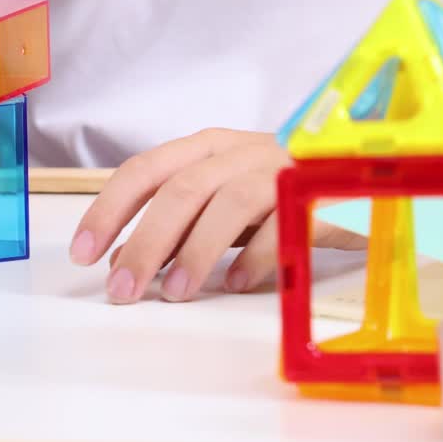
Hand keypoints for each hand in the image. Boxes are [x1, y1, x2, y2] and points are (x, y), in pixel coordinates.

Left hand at [69, 129, 365, 303]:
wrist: (358, 167)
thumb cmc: (275, 189)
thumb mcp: (220, 199)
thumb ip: (176, 222)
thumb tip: (123, 262)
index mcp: (203, 148)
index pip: (143, 171)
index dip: (108, 211)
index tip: (83, 254)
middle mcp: (236, 151)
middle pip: (179, 192)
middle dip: (144, 243)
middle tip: (122, 290)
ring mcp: (278, 168)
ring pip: (226, 204)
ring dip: (194, 252)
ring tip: (173, 293)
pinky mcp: (317, 191)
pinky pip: (283, 222)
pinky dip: (256, 256)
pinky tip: (235, 285)